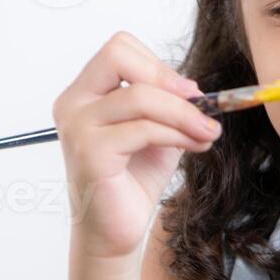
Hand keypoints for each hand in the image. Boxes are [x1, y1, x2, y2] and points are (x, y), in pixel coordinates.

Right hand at [53, 31, 221, 259]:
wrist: (116, 230)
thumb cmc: (132, 180)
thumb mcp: (156, 128)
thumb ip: (166, 102)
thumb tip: (194, 86)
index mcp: (84, 93)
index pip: (119, 49)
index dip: (157, 65)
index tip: (188, 92)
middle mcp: (73, 104)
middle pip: (118, 55)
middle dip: (166, 78)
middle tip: (198, 102)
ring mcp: (77, 127)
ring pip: (140, 96)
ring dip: (184, 113)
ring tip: (207, 132)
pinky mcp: (91, 153)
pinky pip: (143, 129)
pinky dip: (176, 134)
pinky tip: (194, 146)